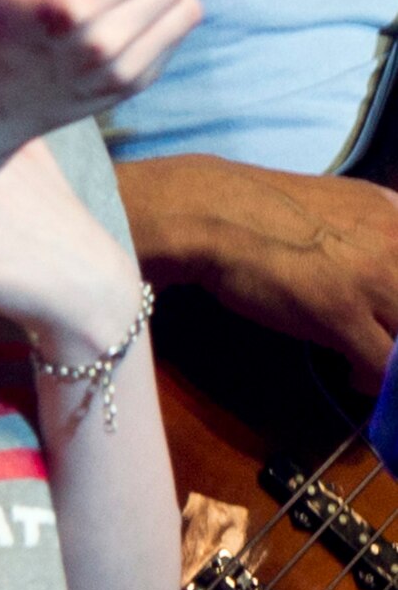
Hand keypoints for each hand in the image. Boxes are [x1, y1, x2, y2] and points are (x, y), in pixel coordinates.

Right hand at [116, 155, 397, 391]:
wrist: (210, 211)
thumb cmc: (261, 208)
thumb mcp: (338, 207)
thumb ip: (374, 236)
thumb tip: (386, 273)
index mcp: (395, 212)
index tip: (387, 321)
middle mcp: (396, 240)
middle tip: (378, 343)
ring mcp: (373, 278)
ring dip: (393, 361)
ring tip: (368, 361)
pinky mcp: (343, 313)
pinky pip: (385, 371)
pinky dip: (373, 382)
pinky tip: (351, 374)